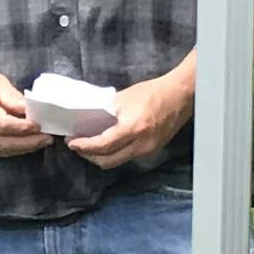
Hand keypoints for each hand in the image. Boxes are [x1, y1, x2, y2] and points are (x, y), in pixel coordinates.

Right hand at [0, 62, 46, 155]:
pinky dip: (13, 148)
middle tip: (48, 138)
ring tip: (41, 141)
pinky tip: (27, 143)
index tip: (41, 126)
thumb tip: (33, 112)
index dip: (23, 128)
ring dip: (23, 148)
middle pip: (2, 142)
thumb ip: (13, 99)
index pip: (3, 125)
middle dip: (28, 143)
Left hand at [74, 68, 197, 172]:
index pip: (102, 146)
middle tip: (78, 145)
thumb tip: (89, 121)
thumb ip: (106, 112)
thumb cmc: (153, 92)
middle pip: (107, 161)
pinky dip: (116, 153)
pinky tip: (111, 143)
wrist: (181, 95)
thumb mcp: (123, 98)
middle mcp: (141, 144)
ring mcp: (148, 149)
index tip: (72, 142)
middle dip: (89, 155)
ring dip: (102, 156)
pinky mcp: (153, 149)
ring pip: (117, 161)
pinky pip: (128, 157)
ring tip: (92, 145)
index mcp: (132, 128)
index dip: (84, 146)